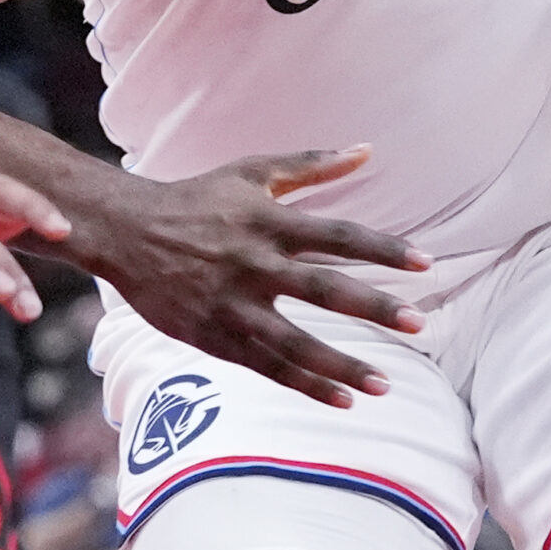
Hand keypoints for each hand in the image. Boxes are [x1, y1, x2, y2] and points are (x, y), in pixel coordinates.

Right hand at [70, 147, 429, 408]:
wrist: (125, 230)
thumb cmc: (196, 197)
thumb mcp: (250, 171)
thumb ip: (311, 164)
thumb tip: (367, 150)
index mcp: (267, 221)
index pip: (338, 235)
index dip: (383, 249)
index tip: (425, 264)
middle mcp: (254, 262)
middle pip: (325, 288)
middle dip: (375, 307)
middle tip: (420, 324)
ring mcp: (233, 302)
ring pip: (296, 340)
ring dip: (343, 364)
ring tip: (385, 385)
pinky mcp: (213, 334)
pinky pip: (266, 365)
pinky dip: (304, 383)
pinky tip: (342, 399)